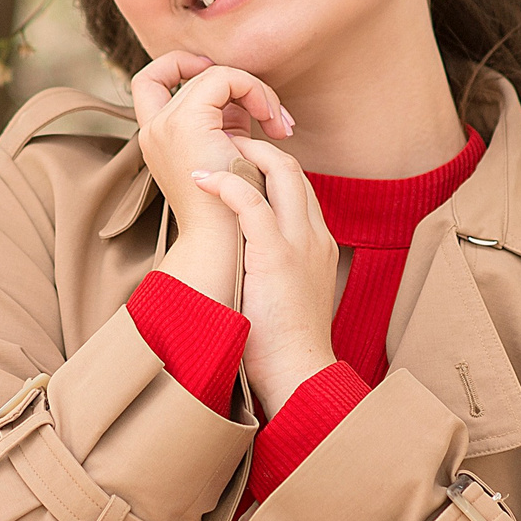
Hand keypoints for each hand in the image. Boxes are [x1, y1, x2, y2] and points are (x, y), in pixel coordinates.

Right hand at [130, 54, 292, 303]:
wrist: (228, 249)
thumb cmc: (237, 216)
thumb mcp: (230, 160)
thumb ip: (230, 127)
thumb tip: (249, 102)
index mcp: (161, 139)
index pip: (152, 81)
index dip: (184, 67)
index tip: (231, 89)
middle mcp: (155, 130)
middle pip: (190, 73)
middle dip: (239, 84)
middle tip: (273, 114)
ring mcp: (166, 125)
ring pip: (213, 74)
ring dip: (254, 90)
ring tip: (279, 125)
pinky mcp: (186, 123)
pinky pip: (223, 78)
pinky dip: (254, 91)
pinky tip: (274, 124)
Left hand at [190, 137, 338, 409]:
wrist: (300, 373)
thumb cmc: (285, 343)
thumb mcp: (288, 292)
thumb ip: (275, 265)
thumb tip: (244, 256)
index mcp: (317, 242)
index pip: (299, 186)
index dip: (269, 168)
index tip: (239, 166)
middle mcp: (313, 235)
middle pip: (293, 169)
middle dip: (259, 149)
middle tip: (223, 147)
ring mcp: (298, 242)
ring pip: (282, 172)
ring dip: (244, 154)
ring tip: (211, 156)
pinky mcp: (277, 255)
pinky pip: (253, 202)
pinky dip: (227, 183)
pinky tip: (203, 179)